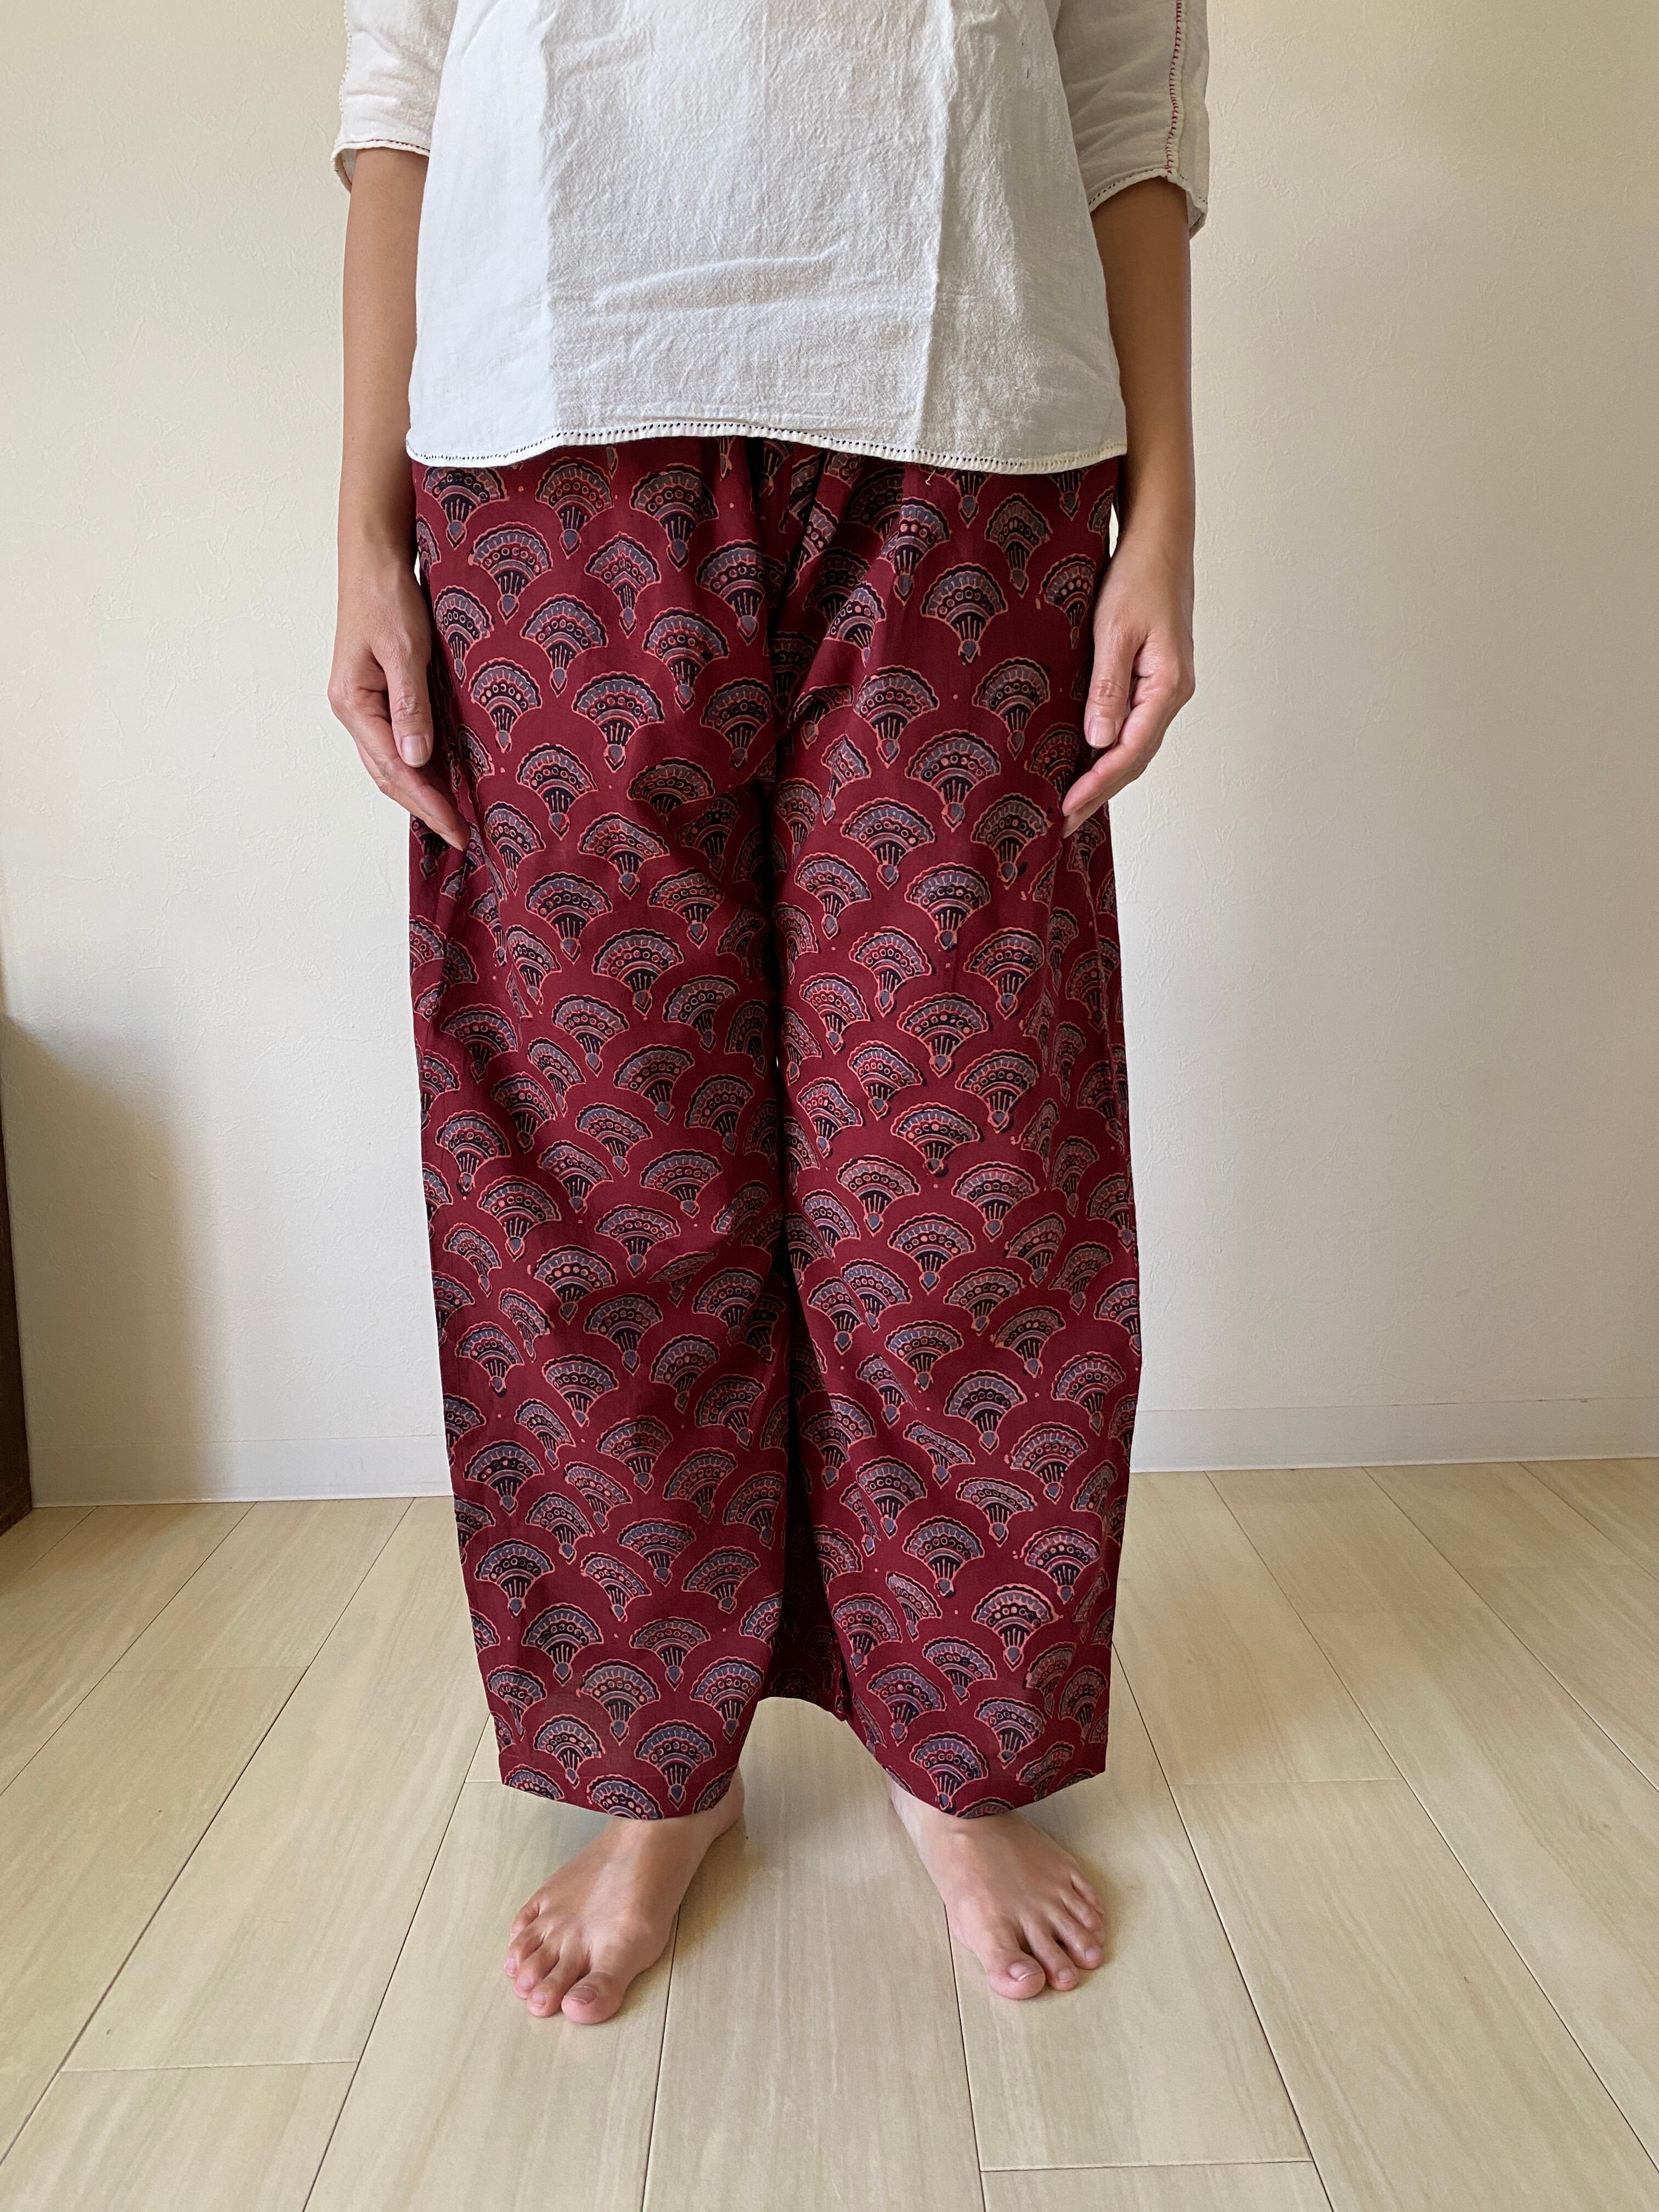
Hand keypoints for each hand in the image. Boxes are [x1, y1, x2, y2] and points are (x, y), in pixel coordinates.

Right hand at [328, 542, 469, 849]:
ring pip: (391, 763)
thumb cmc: (387, 596)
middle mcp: (353, 710)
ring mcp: (363, 705)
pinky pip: (397, 743)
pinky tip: (441, 778)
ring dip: (421, 792)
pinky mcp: (378, 695)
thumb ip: (410, 704)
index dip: (428, 802)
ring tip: (454, 818)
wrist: (375, 559)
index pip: (394, 768)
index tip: (457, 830)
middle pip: (389, 775)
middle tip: (463, 836)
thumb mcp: (404, 648)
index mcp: (353, 703)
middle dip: (425, 807)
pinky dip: (419, 767)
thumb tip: (416, 759)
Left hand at [1063, 514, 1194, 833]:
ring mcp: (1164, 687)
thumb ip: (1107, 687)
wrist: (1158, 542)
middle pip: (1135, 758)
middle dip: (1099, 791)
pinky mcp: (1152, 678)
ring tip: (1072, 802)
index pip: (1130, 752)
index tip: (1066, 808)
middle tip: (1064, 822)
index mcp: (1167, 686)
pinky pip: (1131, 725)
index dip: (1097, 785)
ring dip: (1104, 775)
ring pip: (1135, 745)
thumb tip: (1098, 741)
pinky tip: (1086, 759)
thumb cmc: (1138, 577)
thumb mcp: (1115, 630)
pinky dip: (1109, 748)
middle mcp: (1170, 693)